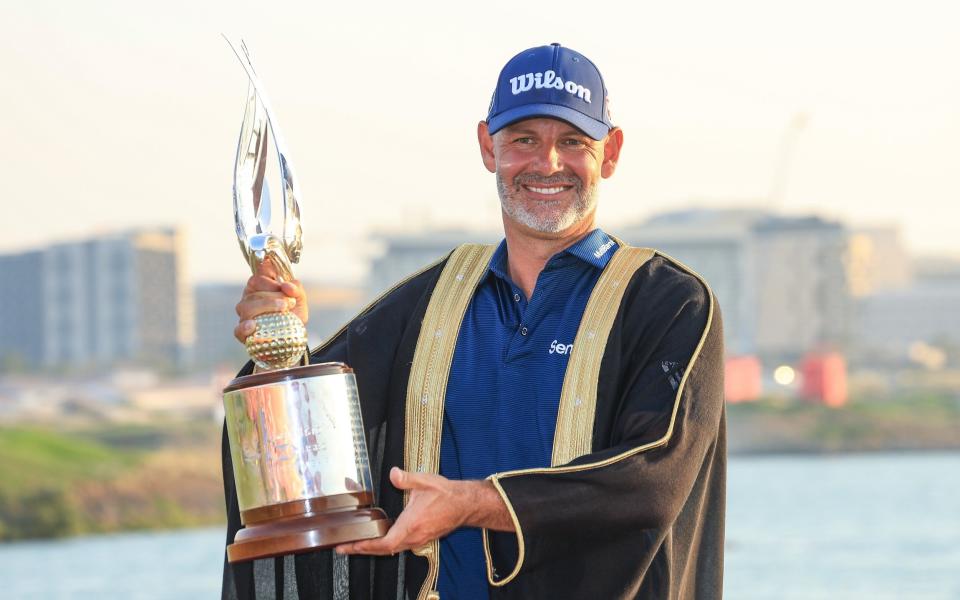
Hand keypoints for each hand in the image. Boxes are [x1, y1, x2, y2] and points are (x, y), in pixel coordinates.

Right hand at [234, 260, 308, 342]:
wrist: (293, 336)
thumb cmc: (293, 314)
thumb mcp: (299, 300)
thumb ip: (296, 289)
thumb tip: (286, 286)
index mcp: (260, 285)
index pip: (258, 273)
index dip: (269, 276)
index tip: (281, 285)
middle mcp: (249, 297)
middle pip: (254, 290)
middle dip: (273, 295)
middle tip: (288, 303)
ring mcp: (245, 315)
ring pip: (246, 307)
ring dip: (266, 307)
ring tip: (282, 310)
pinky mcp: (243, 333)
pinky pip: (238, 329)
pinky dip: (244, 327)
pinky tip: (253, 326)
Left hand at [336, 467, 512, 555]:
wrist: (465, 504)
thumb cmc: (446, 494)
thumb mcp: (425, 481)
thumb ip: (406, 478)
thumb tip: (393, 473)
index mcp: (411, 524)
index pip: (385, 543)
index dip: (366, 546)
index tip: (349, 546)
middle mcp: (414, 536)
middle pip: (383, 550)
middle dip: (362, 549)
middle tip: (343, 547)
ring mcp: (418, 539)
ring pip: (391, 549)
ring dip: (373, 548)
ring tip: (355, 544)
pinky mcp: (421, 538)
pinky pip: (399, 546)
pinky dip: (384, 545)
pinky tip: (378, 539)